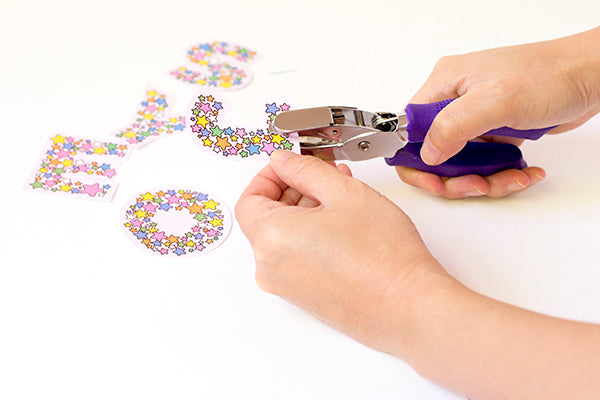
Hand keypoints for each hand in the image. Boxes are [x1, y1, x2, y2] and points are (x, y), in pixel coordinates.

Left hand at [235, 150, 449, 352]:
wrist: (408, 306)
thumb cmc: (382, 256)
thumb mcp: (342, 192)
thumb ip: (304, 170)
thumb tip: (284, 162)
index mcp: (270, 239)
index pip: (250, 198)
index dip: (270, 175)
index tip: (290, 165)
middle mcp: (270, 268)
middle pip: (267, 217)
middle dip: (293, 190)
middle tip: (323, 175)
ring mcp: (287, 286)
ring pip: (285, 237)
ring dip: (306, 211)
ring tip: (341, 197)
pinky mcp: (305, 297)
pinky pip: (298, 257)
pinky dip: (312, 235)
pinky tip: (342, 223)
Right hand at [398, 27, 599, 198]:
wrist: (591, 76)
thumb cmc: (550, 75)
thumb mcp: (497, 100)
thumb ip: (453, 126)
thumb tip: (427, 154)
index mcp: (444, 85)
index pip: (409, 129)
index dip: (416, 161)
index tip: (434, 182)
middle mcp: (454, 101)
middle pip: (434, 154)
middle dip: (455, 178)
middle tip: (477, 184)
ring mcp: (474, 118)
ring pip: (460, 164)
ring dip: (484, 180)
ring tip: (510, 178)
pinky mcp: (493, 130)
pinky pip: (484, 163)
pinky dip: (501, 174)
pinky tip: (523, 172)